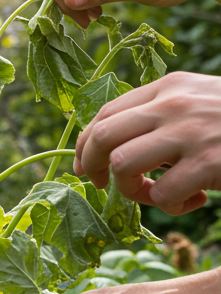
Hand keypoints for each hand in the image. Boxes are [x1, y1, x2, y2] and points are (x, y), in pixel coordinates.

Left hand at [73, 71, 220, 214]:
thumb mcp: (198, 102)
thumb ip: (158, 114)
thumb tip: (108, 147)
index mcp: (168, 87)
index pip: (104, 114)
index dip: (85, 146)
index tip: (87, 168)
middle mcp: (174, 104)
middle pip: (102, 137)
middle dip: (93, 167)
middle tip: (106, 185)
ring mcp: (191, 132)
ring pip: (122, 165)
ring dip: (132, 190)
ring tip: (156, 194)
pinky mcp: (209, 162)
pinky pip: (161, 194)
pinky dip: (171, 207)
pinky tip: (195, 201)